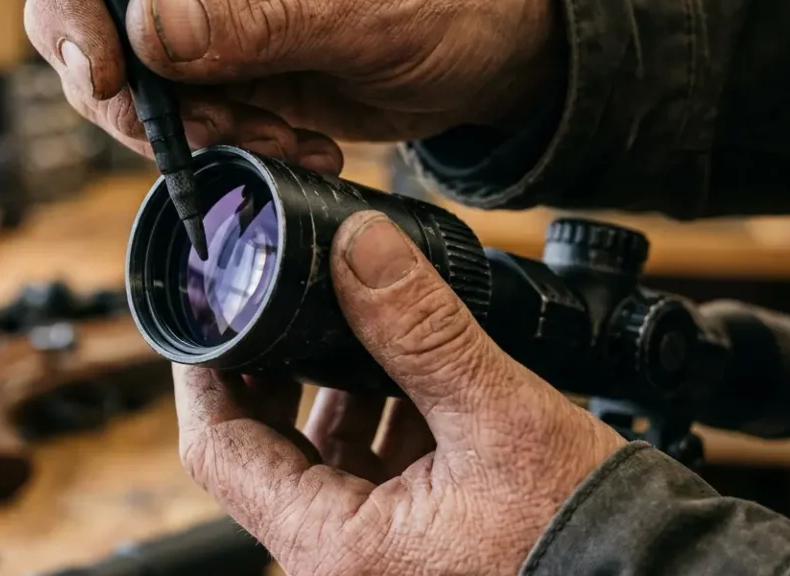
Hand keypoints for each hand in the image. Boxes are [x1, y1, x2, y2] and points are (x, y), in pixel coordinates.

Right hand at [26, 0, 562, 171]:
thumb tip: (150, 30)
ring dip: (174, 123)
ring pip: (120, 63)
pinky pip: (170, 108)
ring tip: (263, 138)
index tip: (103, 68)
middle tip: (176, 134)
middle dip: (117, 78)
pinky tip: (285, 144)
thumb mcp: (372, 4)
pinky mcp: (213, 59)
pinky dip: (212, 143)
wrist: (489, 54)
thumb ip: (261, 15)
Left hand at [174, 211, 624, 575]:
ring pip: (323, 461)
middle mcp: (340, 563)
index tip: (208, 314)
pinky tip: (414, 374)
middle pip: (266, 452)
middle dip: (278, 372)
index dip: (205, 374)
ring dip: (337, 391)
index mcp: (335, 545)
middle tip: (284, 300)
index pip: (222, 450)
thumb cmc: (584, 538)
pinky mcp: (416, 550)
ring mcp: (377, 560)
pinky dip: (384, 423)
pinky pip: (374, 478)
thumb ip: (422, 327)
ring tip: (359, 320)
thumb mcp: (499, 418)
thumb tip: (360, 246)